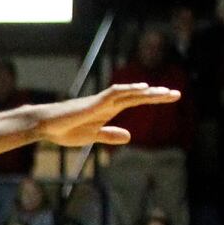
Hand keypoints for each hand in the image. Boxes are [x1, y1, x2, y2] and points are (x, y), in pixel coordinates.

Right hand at [37, 84, 181, 148]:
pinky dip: (129, 89)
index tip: (170, 98)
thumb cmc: (64, 130)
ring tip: (165, 92)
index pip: (136, 102)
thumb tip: (129, 136)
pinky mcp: (94, 102)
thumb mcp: (91, 136)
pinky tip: (142, 88)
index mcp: (108, 110)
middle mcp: (108, 103)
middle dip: (157, 95)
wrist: (46, 125)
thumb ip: (110, 135)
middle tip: (177, 94)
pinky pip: (114, 93)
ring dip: (147, 92)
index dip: (153, 100)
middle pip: (137, 95)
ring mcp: (101, 101)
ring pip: (129, 93)